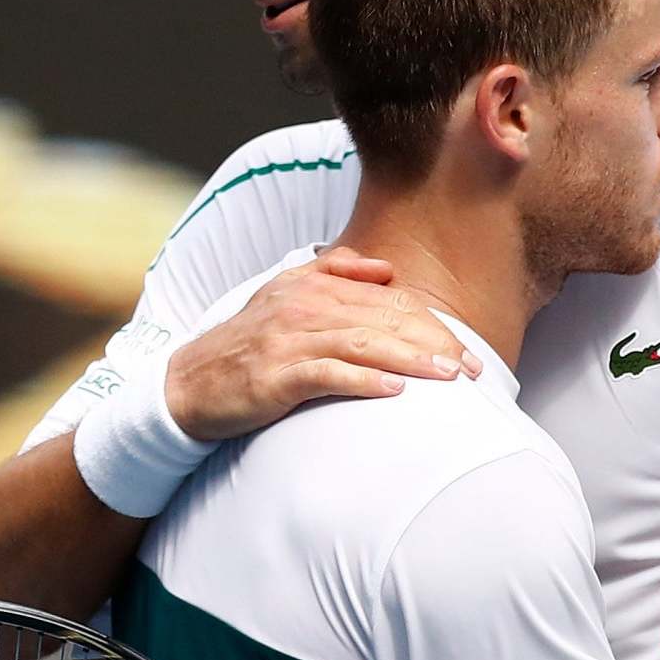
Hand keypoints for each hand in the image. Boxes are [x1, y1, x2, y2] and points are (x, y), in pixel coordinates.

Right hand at [165, 247, 480, 442]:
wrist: (187, 384)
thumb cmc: (246, 346)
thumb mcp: (285, 294)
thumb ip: (334, 272)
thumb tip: (384, 269)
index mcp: (313, 283)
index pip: (390, 301)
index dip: (433, 325)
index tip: (466, 352)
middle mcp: (304, 305)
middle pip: (386, 320)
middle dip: (435, 344)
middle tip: (473, 370)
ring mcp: (289, 339)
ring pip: (364, 344)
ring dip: (412, 361)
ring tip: (448, 377)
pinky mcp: (275, 375)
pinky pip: (328, 374)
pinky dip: (364, 380)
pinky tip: (394, 390)